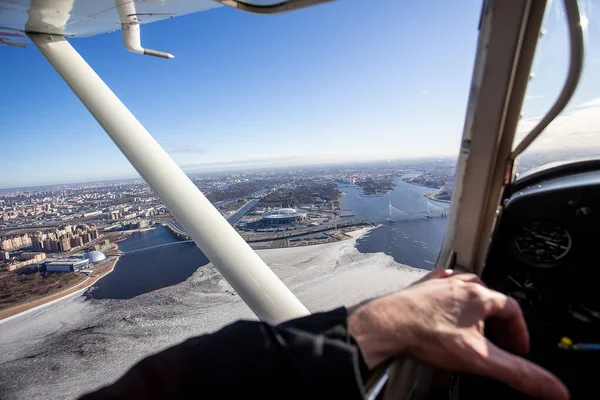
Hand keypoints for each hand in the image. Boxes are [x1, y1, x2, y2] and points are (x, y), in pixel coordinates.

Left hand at [347, 273, 568, 399]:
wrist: (386, 324)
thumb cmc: (427, 336)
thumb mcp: (480, 359)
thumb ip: (518, 373)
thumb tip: (552, 388)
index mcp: (479, 296)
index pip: (512, 309)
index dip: (520, 330)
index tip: (519, 348)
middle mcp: (459, 284)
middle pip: (490, 298)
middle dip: (499, 320)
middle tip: (499, 340)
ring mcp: (438, 284)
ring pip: (465, 288)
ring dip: (475, 305)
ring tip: (476, 324)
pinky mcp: (419, 287)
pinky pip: (441, 284)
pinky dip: (448, 294)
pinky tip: (445, 303)